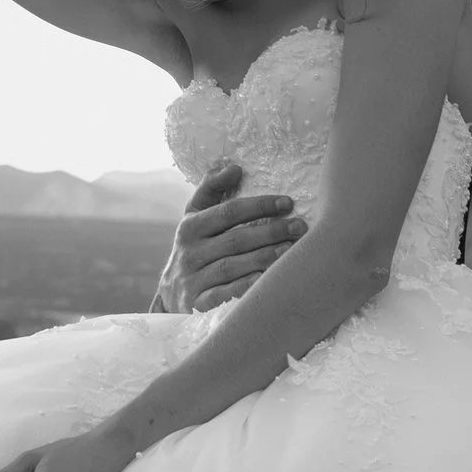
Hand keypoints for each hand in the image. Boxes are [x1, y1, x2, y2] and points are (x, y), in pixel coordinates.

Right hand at [166, 161, 305, 312]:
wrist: (172, 294)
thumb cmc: (195, 247)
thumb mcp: (195, 216)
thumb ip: (211, 189)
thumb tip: (234, 167)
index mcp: (191, 226)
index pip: (228, 212)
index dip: (259, 206)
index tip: (287, 203)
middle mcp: (190, 252)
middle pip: (235, 240)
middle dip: (270, 232)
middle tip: (300, 227)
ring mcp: (193, 280)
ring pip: (232, 267)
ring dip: (264, 258)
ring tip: (292, 251)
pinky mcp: (197, 304)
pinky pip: (223, 295)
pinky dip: (245, 287)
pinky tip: (267, 280)